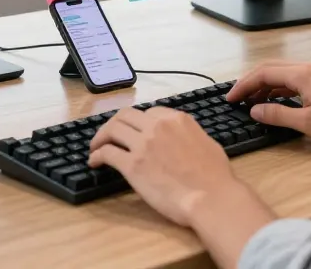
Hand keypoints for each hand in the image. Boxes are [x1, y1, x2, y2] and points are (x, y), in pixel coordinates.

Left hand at [88, 107, 252, 226]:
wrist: (211, 198)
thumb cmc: (216, 177)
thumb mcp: (206, 142)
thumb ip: (189, 134)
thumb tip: (182, 138)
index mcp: (176, 119)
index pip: (148, 113)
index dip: (137, 122)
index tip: (132, 131)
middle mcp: (156, 126)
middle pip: (125, 116)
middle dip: (113, 124)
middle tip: (108, 135)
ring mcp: (143, 144)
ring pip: (112, 129)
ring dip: (100, 137)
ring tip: (96, 147)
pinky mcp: (132, 165)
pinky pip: (107, 153)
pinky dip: (97, 155)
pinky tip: (94, 162)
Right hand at [227, 61, 310, 144]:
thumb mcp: (308, 123)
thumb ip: (278, 115)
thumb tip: (255, 110)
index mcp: (301, 75)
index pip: (263, 73)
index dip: (244, 85)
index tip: (231, 97)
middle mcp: (307, 68)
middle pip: (270, 68)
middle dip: (250, 81)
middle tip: (237, 97)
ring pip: (281, 72)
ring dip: (264, 83)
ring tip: (252, 100)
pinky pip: (292, 77)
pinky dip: (278, 86)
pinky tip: (274, 99)